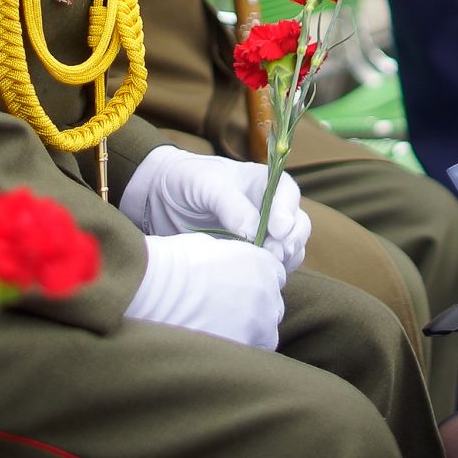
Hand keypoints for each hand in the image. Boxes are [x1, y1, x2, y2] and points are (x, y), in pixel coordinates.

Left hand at [119, 146, 308, 271]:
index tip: (278, 230)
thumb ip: (231, 205)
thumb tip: (255, 232)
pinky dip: (271, 272)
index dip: (287, 212)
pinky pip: (272, 266)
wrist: (160, 200)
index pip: (287, 194)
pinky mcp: (251, 255)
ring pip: (290, 248)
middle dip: (291, 240)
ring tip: (268, 267)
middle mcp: (269, 208)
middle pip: (297, 224)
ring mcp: (262, 234)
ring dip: (284, 259)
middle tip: (275, 253)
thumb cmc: (186, 181)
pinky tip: (257, 277)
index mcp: (263, 183)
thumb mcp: (206, 184)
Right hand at [126, 233, 285, 349]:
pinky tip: (218, 349)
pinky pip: (250, 354)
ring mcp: (258, 322)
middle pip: (274, 307)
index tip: (241, 292)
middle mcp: (267, 292)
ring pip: (267, 334)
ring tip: (223, 334)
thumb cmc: (173, 263)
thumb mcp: (208, 247)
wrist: (155, 288)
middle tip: (228, 315)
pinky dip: (238, 352)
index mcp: (261, 263)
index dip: (257, 285)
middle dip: (257, 311)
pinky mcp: (243, 346)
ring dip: (251, 334)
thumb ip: (230, 260)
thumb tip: (226, 269)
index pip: (275, 278)